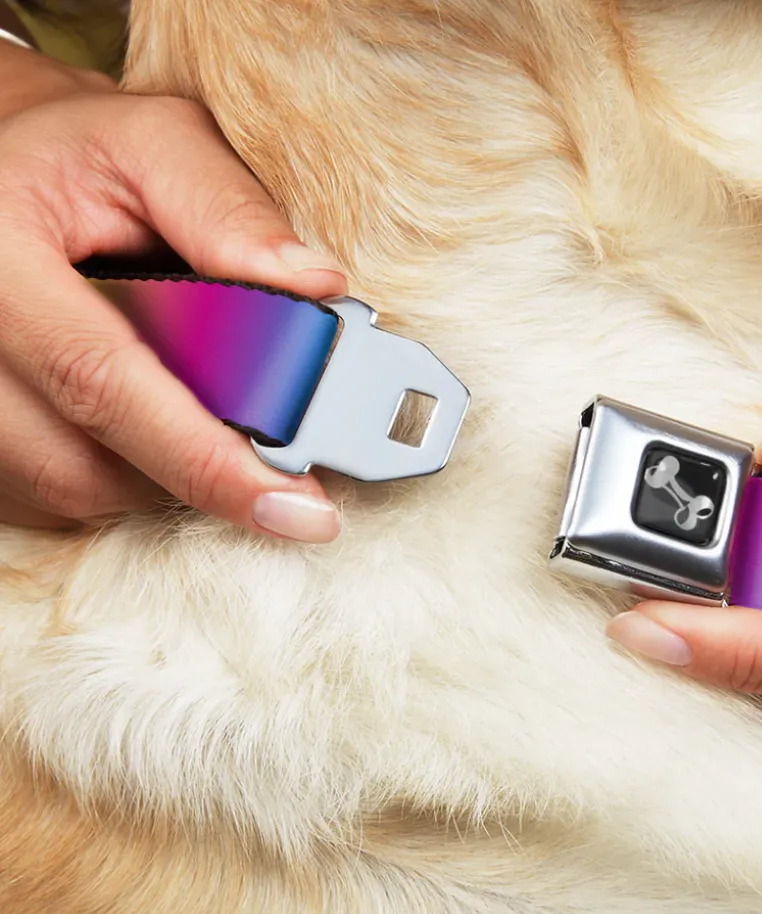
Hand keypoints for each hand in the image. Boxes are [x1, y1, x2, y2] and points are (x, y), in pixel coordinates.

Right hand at [0, 44, 346, 540]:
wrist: (8, 179)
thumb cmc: (82, 158)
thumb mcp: (154, 145)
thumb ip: (229, 209)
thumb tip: (315, 287)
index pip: (102, 382)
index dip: (207, 458)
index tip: (298, 505)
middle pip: (87, 463)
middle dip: (204, 476)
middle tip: (289, 479)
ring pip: (77, 489)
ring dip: (169, 476)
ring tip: (217, 423)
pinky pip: (59, 496)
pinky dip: (131, 477)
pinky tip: (162, 428)